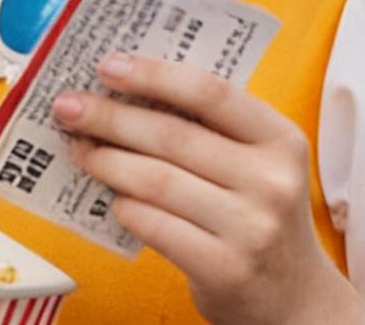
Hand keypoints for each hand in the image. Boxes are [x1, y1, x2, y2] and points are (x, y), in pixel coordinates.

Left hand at [50, 54, 364, 324]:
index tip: (107, 67)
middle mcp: (271, 182)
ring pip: (155, 180)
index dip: (153, 75)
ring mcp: (250, 228)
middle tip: (69, 108)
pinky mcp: (224, 268)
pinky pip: (154, 226)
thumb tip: (127, 92)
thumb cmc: (260, 218)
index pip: (210, 92)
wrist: (295, 298)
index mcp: (281, 141)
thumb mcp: (257, 165)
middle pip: (172, 135)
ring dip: (106, 160)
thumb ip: (211, 129)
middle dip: (110, 116)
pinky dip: (124, 206)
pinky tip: (112, 198)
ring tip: (81, 150)